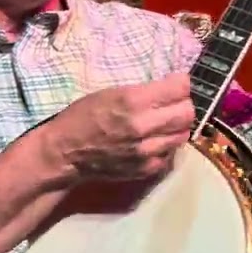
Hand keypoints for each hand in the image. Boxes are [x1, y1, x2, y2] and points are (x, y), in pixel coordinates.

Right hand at [45, 73, 195, 181]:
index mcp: (132, 101)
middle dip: (181, 104)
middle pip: (187, 112)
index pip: (180, 87)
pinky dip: (165, 145)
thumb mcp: (108, 93)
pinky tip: (151, 141)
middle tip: (170, 104)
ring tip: (161, 123)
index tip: (174, 84)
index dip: (179, 83)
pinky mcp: (147, 168)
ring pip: (183, 134)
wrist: (64, 153)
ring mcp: (147, 150)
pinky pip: (170, 153)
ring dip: (175, 126)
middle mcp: (144, 125)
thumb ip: (141, 92)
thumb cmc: (81, 117)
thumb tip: (170, 89)